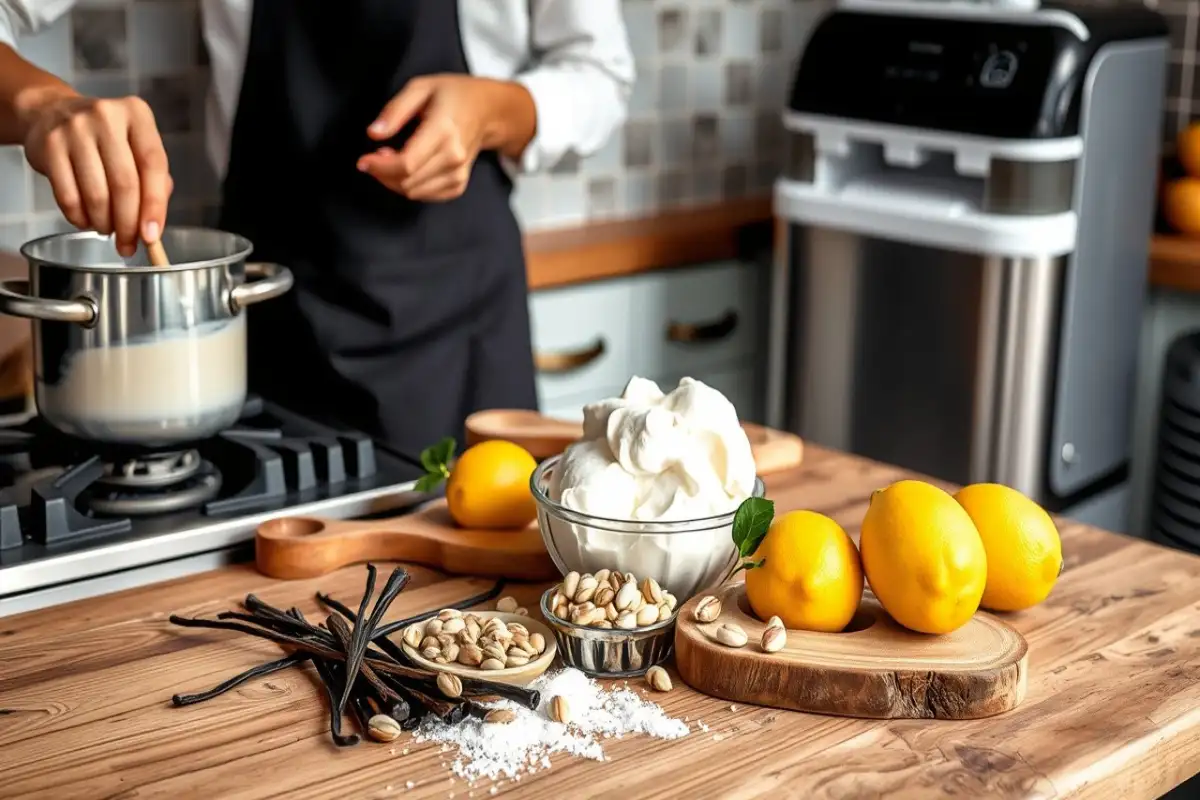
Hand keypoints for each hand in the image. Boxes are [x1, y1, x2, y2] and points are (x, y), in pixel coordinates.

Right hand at [19, 92, 171, 256]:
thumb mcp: (136, 146)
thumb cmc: (104, 138)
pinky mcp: (50, 145)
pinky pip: (68, 195)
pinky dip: (79, 217)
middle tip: (128, 245)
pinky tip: (86, 221)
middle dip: (128, 223)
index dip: (155, 205)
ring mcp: (74, 129)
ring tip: (107, 230)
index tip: (152, 235)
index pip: (153, 165)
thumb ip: (154, 181)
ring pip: (96, 193)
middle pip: (124, 183)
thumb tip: (152, 226)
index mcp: (137, 115)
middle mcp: (106, 117)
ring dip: (104, 222)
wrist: (52, 113)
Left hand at [358, 74, 534, 201]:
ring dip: (394, 181)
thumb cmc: (451, 95)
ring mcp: (458, 173)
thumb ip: (395, 111)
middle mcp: (454, 156)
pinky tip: (408, 170)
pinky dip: (409, 187)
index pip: (406, 164)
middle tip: (377, 154)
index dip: (379, 166)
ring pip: (413, 192)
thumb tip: (374, 133)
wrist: (486, 110)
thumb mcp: (419, 88)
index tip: (363, 161)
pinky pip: (425, 196)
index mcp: (443, 130)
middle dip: (383, 173)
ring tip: (392, 158)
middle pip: (407, 181)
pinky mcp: (459, 184)